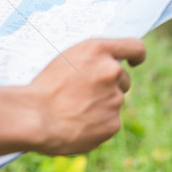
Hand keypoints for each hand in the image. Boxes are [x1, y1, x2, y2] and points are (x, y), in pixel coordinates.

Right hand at [29, 38, 145, 155]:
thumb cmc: (44, 86)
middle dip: (109, 85)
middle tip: (83, 93)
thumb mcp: (67, 59)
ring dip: (100, 105)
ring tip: (73, 109)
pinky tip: (76, 124)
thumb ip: (92, 60)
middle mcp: (111, 71)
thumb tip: (108, 66)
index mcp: (98, 50)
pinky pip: (109, 122)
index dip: (136, 55)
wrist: (34, 116)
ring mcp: (115, 98)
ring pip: (114, 101)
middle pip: (122, 78)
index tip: (134, 62)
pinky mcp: (113, 123)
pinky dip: (97, 124)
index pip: (134, 46)